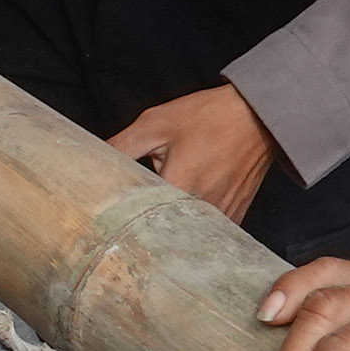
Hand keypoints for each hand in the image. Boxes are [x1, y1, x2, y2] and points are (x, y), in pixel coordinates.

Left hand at [107, 86, 277, 217]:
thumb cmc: (209, 116)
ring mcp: (224, 216)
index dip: (122, 222)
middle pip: (164, 232)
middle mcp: (204, 208)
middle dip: (146, 228)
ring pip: (188, 235)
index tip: (109, 223)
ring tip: (158, 219)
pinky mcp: (236, 216)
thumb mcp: (155, 123)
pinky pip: (209, 231)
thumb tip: (91, 159)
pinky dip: (195, 225)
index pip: (140, 220)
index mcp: (180, 186)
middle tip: (128, 224)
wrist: (258, 115)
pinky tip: (184, 216)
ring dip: (172, 228)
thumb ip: (120, 145)